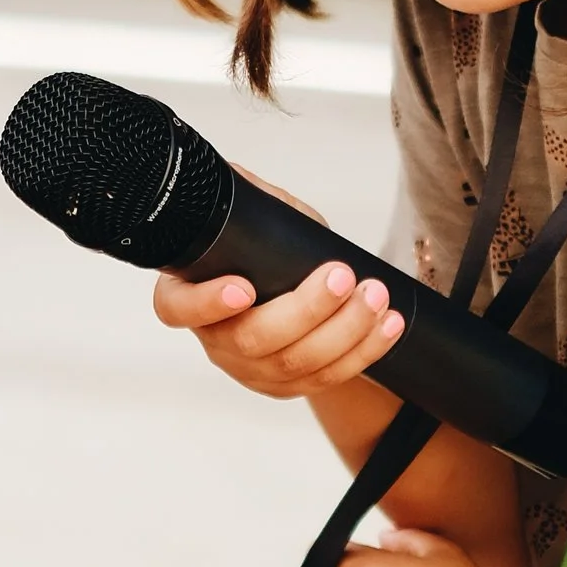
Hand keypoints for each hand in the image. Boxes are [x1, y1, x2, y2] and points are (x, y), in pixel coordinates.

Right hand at [151, 193, 404, 400]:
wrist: (296, 290)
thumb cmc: (268, 250)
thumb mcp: (257, 218)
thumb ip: (248, 201)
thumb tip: (240, 179)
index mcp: (188, 295)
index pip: (178, 309)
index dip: (207, 304)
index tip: (244, 288)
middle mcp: (214, 339)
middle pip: (252, 340)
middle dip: (305, 310)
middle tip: (341, 276)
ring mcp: (249, 369)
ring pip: (295, 364)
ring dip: (344, 330)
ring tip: (375, 295)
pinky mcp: (286, 387)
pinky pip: (326, 378)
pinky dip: (363, 350)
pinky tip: (388, 325)